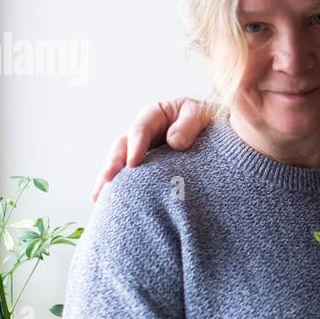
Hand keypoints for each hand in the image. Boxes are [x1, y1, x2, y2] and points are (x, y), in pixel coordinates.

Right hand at [90, 97, 213, 200]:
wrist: (221, 134)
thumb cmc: (211, 120)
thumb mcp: (202, 114)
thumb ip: (189, 124)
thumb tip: (174, 142)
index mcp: (156, 115)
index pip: (141, 127)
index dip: (135, 145)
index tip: (133, 163)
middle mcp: (145, 133)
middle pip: (122, 145)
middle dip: (114, 163)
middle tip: (108, 180)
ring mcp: (144, 151)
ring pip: (120, 163)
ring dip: (108, 179)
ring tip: (98, 197)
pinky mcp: (147, 168)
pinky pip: (130, 177)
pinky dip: (119, 189)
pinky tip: (107, 204)